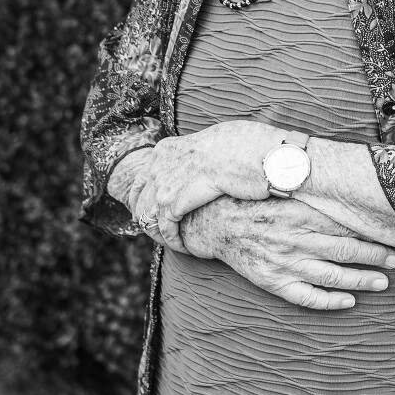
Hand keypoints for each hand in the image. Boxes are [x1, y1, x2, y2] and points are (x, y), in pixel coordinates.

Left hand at [129, 121, 282, 248]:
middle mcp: (160, 161)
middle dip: (147, 219)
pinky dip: (173, 240)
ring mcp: (163, 179)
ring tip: (174, 243)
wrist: (256, 152)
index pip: (142, 177)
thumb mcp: (214, 146)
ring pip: (147, 215)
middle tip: (161, 235)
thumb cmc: (247, 148)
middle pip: (138, 198)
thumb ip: (199, 158)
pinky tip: (184, 247)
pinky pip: (164, 227)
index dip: (144, 199)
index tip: (153, 215)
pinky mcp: (173, 199)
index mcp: (168, 148)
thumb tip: (203, 168)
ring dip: (159, 234)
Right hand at [182, 198, 394, 311]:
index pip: (346, 226)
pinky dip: (330, 302)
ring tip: (383, 282)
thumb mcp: (285, 190)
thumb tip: (346, 185)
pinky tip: (349, 301)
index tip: (393, 236)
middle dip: (375, 256)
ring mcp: (285, 263)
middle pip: (345, 251)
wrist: (216, 222)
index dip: (372, 233)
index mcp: (301, 213)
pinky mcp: (273, 281)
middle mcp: (296, 239)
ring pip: (332, 276)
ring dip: (361, 280)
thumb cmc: (256, 202)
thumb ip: (314, 192)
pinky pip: (307, 297)